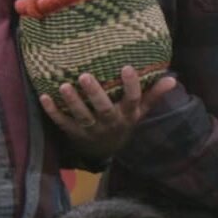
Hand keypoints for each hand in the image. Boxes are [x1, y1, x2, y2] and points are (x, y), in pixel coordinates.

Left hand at [41, 65, 175, 159]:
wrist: (105, 151)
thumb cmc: (123, 122)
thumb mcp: (140, 112)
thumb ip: (154, 95)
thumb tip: (173, 79)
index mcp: (127, 115)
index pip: (133, 100)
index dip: (131, 85)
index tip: (127, 67)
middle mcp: (110, 122)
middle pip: (103, 109)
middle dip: (94, 94)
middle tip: (85, 75)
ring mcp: (91, 129)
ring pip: (82, 116)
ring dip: (72, 102)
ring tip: (63, 86)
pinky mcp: (74, 133)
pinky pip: (63, 123)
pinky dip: (53, 112)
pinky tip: (44, 97)